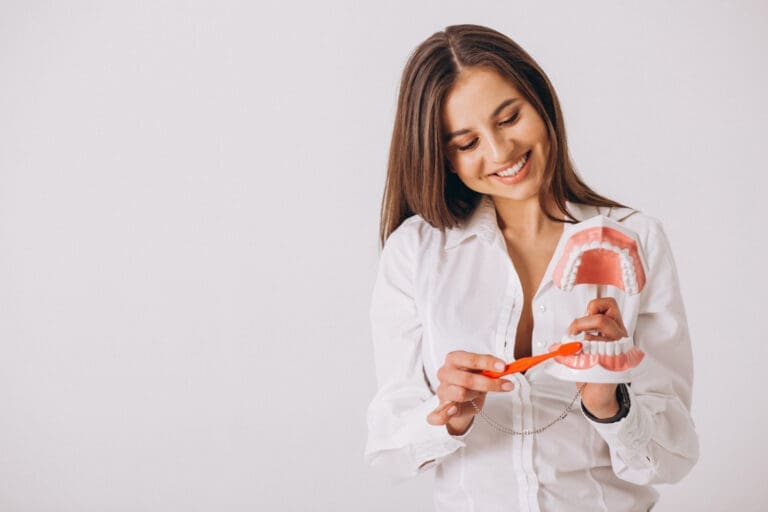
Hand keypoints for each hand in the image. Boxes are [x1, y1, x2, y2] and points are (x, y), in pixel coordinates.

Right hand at [427, 351, 513, 434]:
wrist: (462, 400)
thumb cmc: (472, 382)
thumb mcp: (481, 371)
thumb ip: (489, 368)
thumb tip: (503, 368)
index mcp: (454, 359)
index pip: (470, 359)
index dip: (487, 362)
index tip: (503, 367)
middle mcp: (445, 373)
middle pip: (466, 378)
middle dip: (489, 383)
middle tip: (506, 385)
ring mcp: (442, 390)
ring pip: (460, 393)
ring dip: (474, 395)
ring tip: (477, 395)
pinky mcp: (440, 408)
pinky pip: (437, 415)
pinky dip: (444, 414)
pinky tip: (453, 410)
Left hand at [568, 297, 627, 418]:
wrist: (598, 393)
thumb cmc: (592, 367)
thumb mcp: (590, 343)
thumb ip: (586, 330)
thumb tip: (572, 326)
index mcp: (616, 329)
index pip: (610, 305)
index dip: (594, 306)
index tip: (585, 316)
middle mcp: (620, 338)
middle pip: (601, 319)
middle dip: (579, 324)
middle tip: (573, 333)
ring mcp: (618, 352)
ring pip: (594, 338)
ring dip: (579, 341)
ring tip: (576, 350)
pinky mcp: (611, 366)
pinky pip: (592, 354)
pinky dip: (580, 356)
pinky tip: (581, 361)